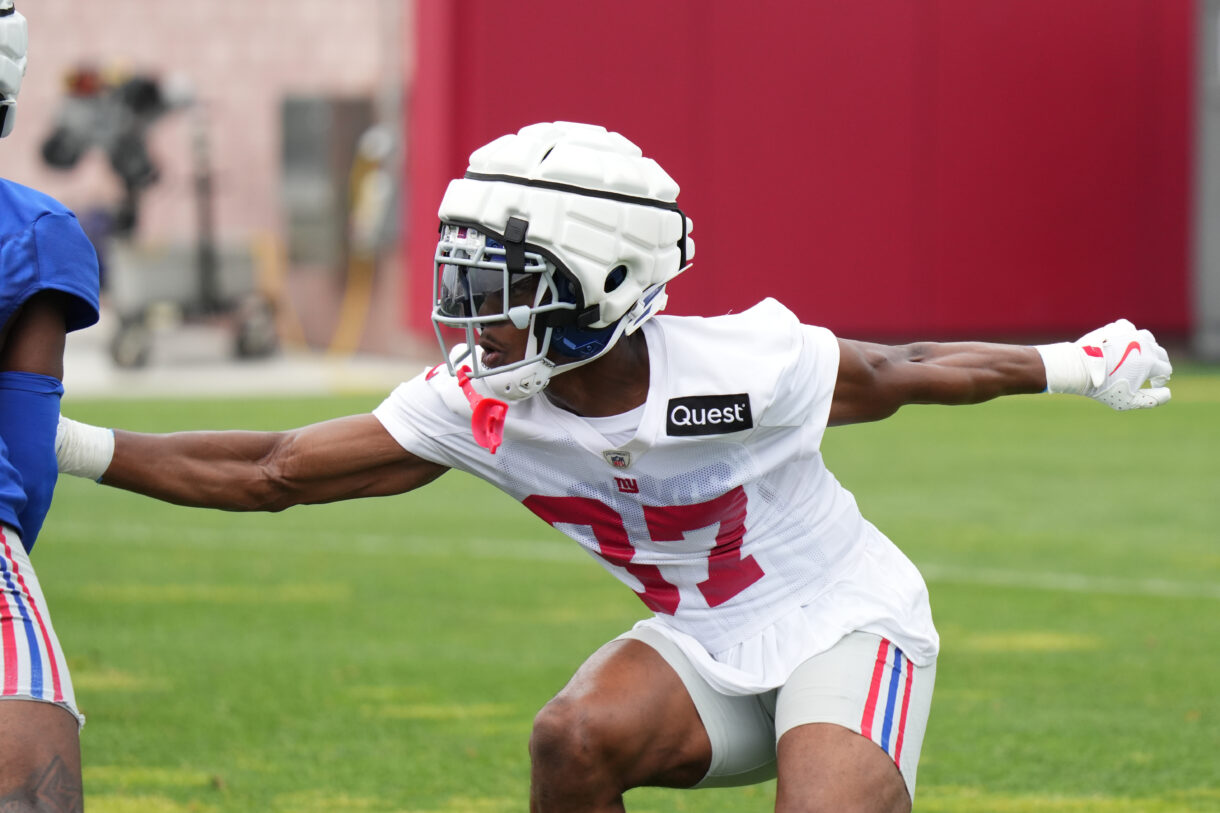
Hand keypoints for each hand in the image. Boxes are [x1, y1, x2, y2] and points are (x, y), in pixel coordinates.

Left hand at [1041, 319, 1171, 409]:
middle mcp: (1144, 345)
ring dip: (1148, 348)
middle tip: (1151, 372)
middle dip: (1158, 364)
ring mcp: (1131, 334)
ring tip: (1142, 356)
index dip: (1161, 379)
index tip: (1154, 385)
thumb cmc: (1103, 387)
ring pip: (1148, 339)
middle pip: (1160, 353)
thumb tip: (1168, 392)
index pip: (1165, 370)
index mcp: (1151, 362)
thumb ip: (1152, 399)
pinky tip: (1126, 342)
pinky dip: (1131, 335)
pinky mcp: (1116, 328)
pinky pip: (1129, 329)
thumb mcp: (1129, 401)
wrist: (1079, 368)